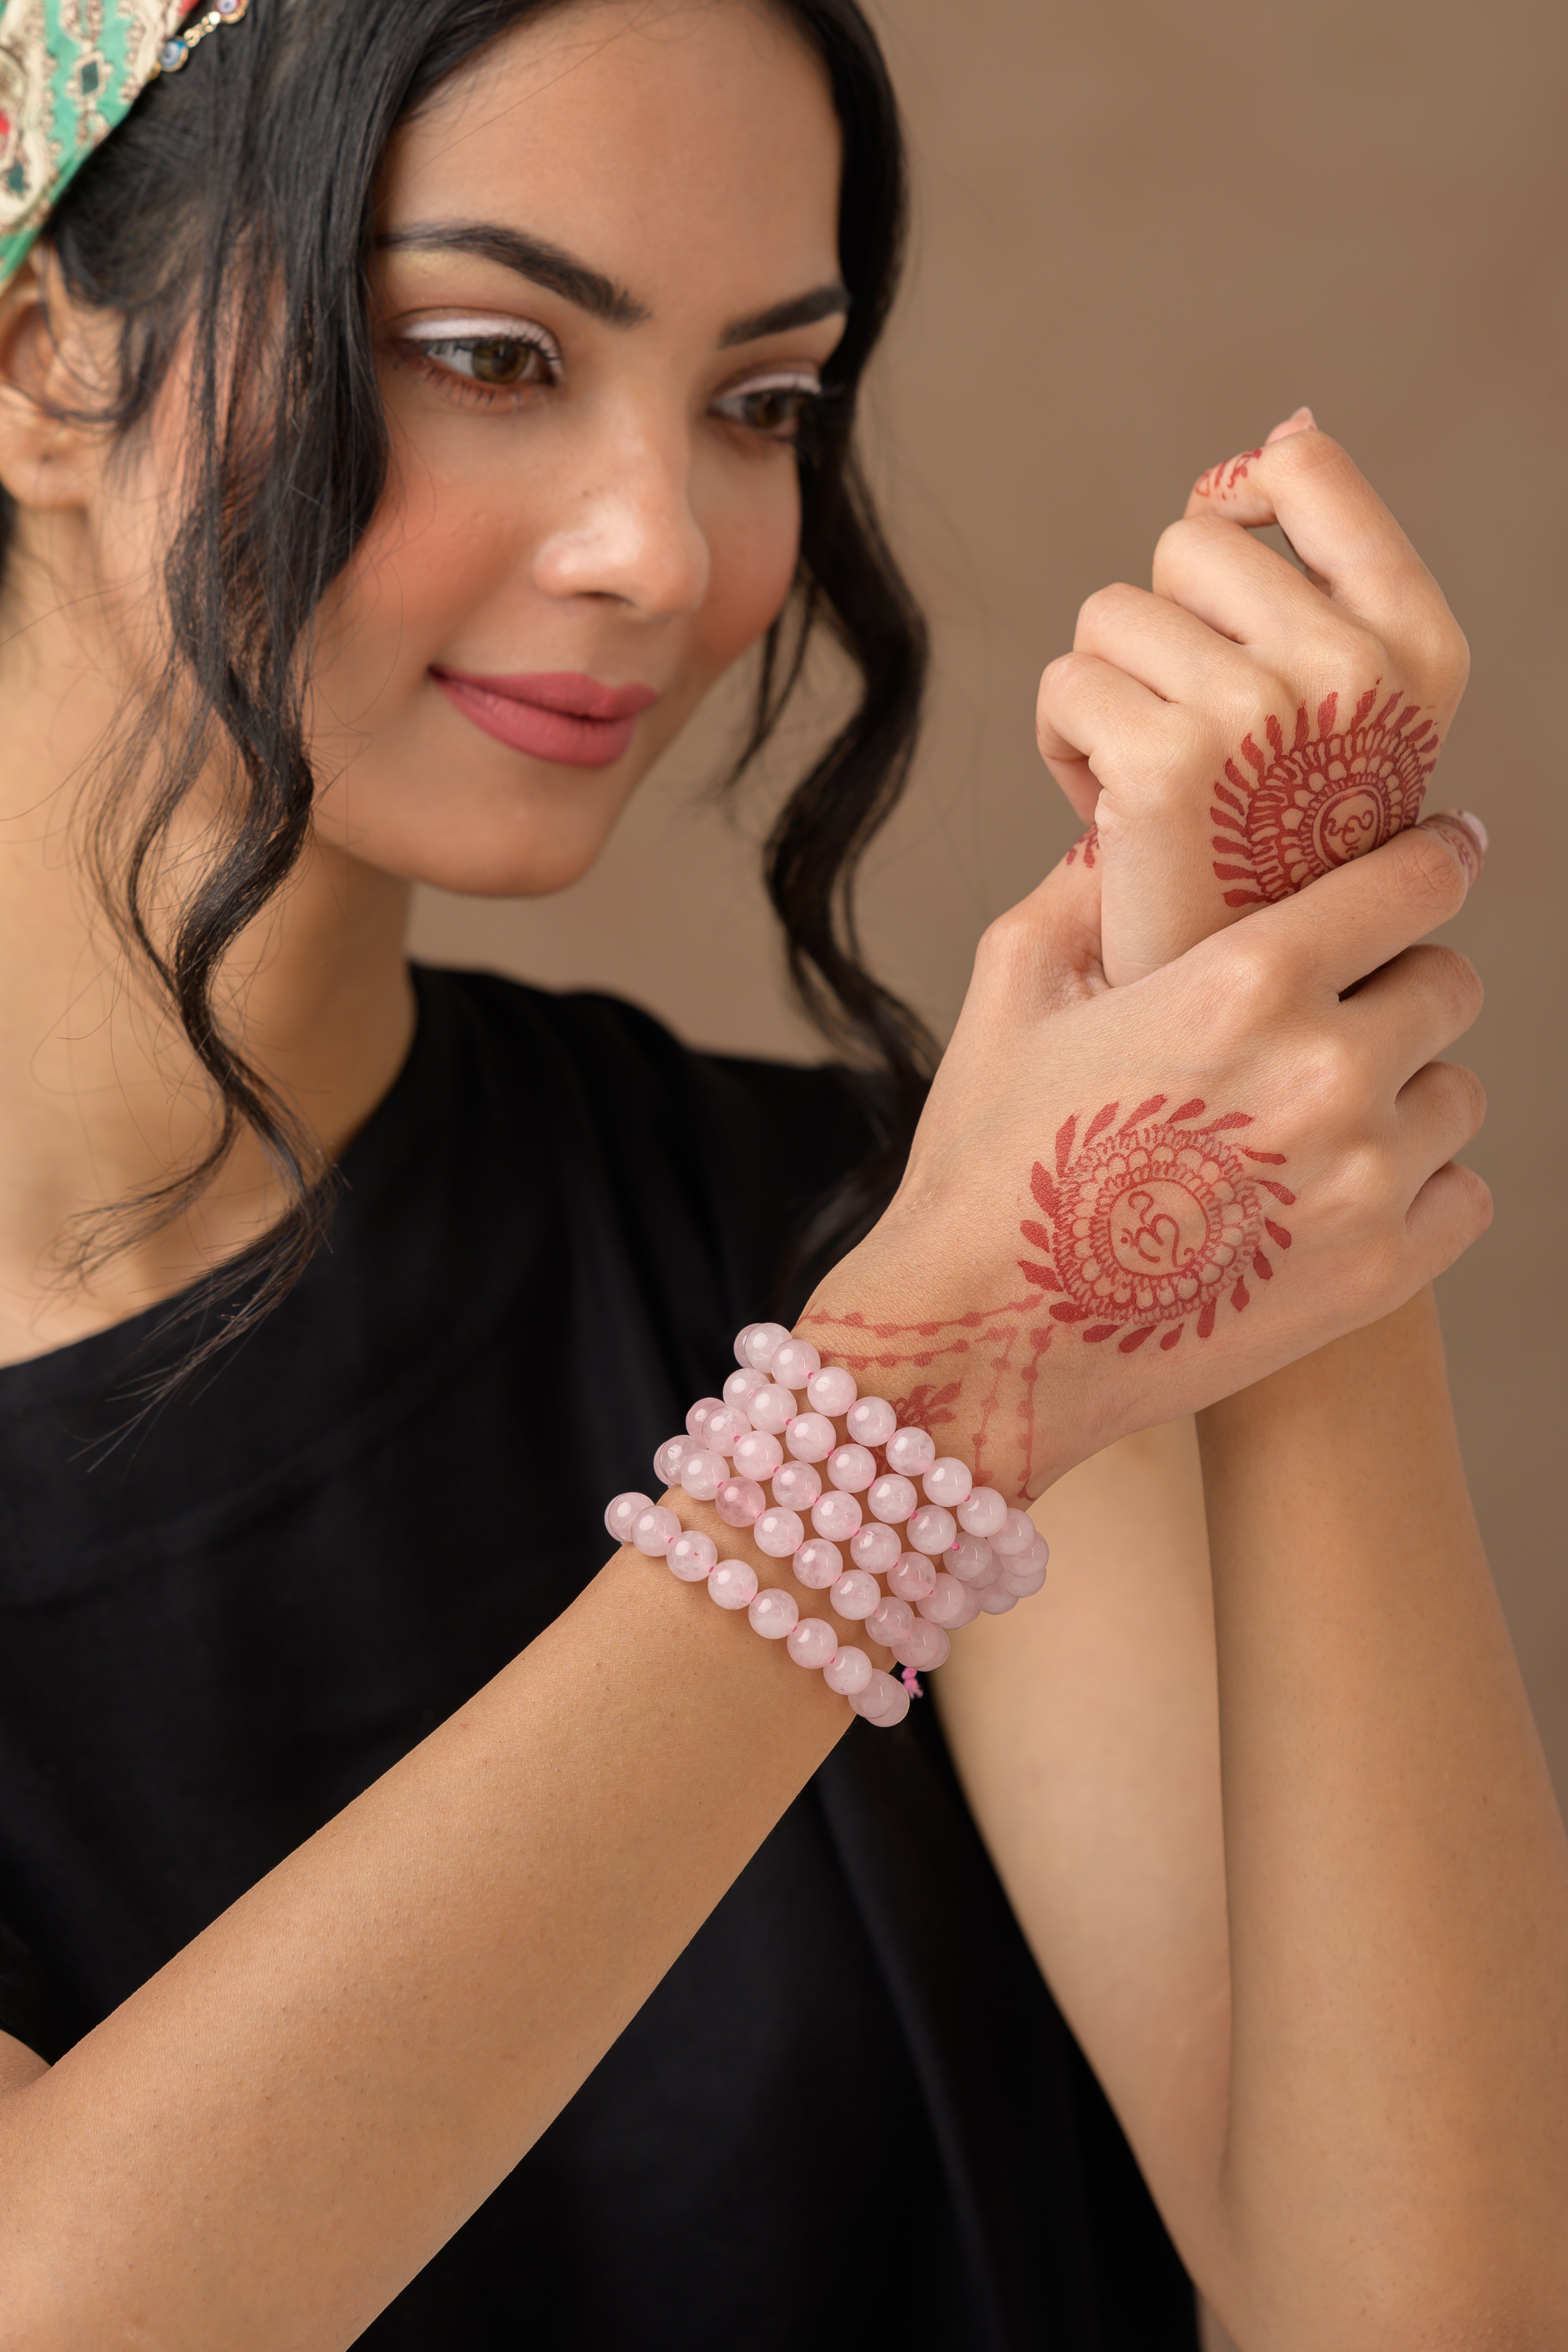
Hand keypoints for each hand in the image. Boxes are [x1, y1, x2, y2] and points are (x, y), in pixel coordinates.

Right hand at [801, 811, 1487, 1500]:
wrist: (985, 1344)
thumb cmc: (987, 1166)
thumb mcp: (1013, 994)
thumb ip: (1087, 892)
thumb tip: (1133, 837)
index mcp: (1244, 981)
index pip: (1417, 880)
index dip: (1437, 855)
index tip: (1444, 852)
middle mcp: (1324, 1070)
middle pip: (1450, 986)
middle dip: (1399, 988)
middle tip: (1338, 1018)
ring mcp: (1363, 1180)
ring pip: (1458, 1095)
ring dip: (1405, 1096)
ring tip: (1318, 1124)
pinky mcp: (1380, 1274)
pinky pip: (1463, 1198)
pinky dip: (1419, 1192)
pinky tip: (1337, 1196)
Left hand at [1036, 413, 1474, 983]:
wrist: (1238, 999)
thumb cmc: (1276, 844)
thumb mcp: (1336, 702)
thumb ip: (1322, 575)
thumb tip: (1290, 433)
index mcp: (1418, 646)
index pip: (1306, 473)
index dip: (1240, 515)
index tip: (1230, 605)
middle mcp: (1354, 669)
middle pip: (1187, 542)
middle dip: (1166, 631)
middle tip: (1200, 742)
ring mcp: (1264, 713)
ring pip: (1110, 613)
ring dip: (1111, 691)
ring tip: (1157, 782)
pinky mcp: (1168, 762)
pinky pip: (1064, 684)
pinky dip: (1065, 747)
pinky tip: (1115, 815)